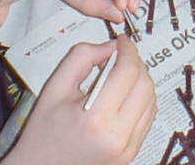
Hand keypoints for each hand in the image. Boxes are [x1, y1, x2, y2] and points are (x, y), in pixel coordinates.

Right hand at [4, 35, 155, 164]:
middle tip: (119, 55)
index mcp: (96, 118)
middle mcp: (118, 136)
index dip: (128, 49)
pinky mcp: (132, 152)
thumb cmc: (43, 131)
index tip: (121, 41)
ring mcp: (128, 148)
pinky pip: (148, 116)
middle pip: (145, 84)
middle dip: (135, 63)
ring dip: (140, 79)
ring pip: (151, 99)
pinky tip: (123, 93)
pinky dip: (140, 98)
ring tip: (119, 74)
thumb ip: (82, 57)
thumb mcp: (55, 86)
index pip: (128, 72)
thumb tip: (111, 46)